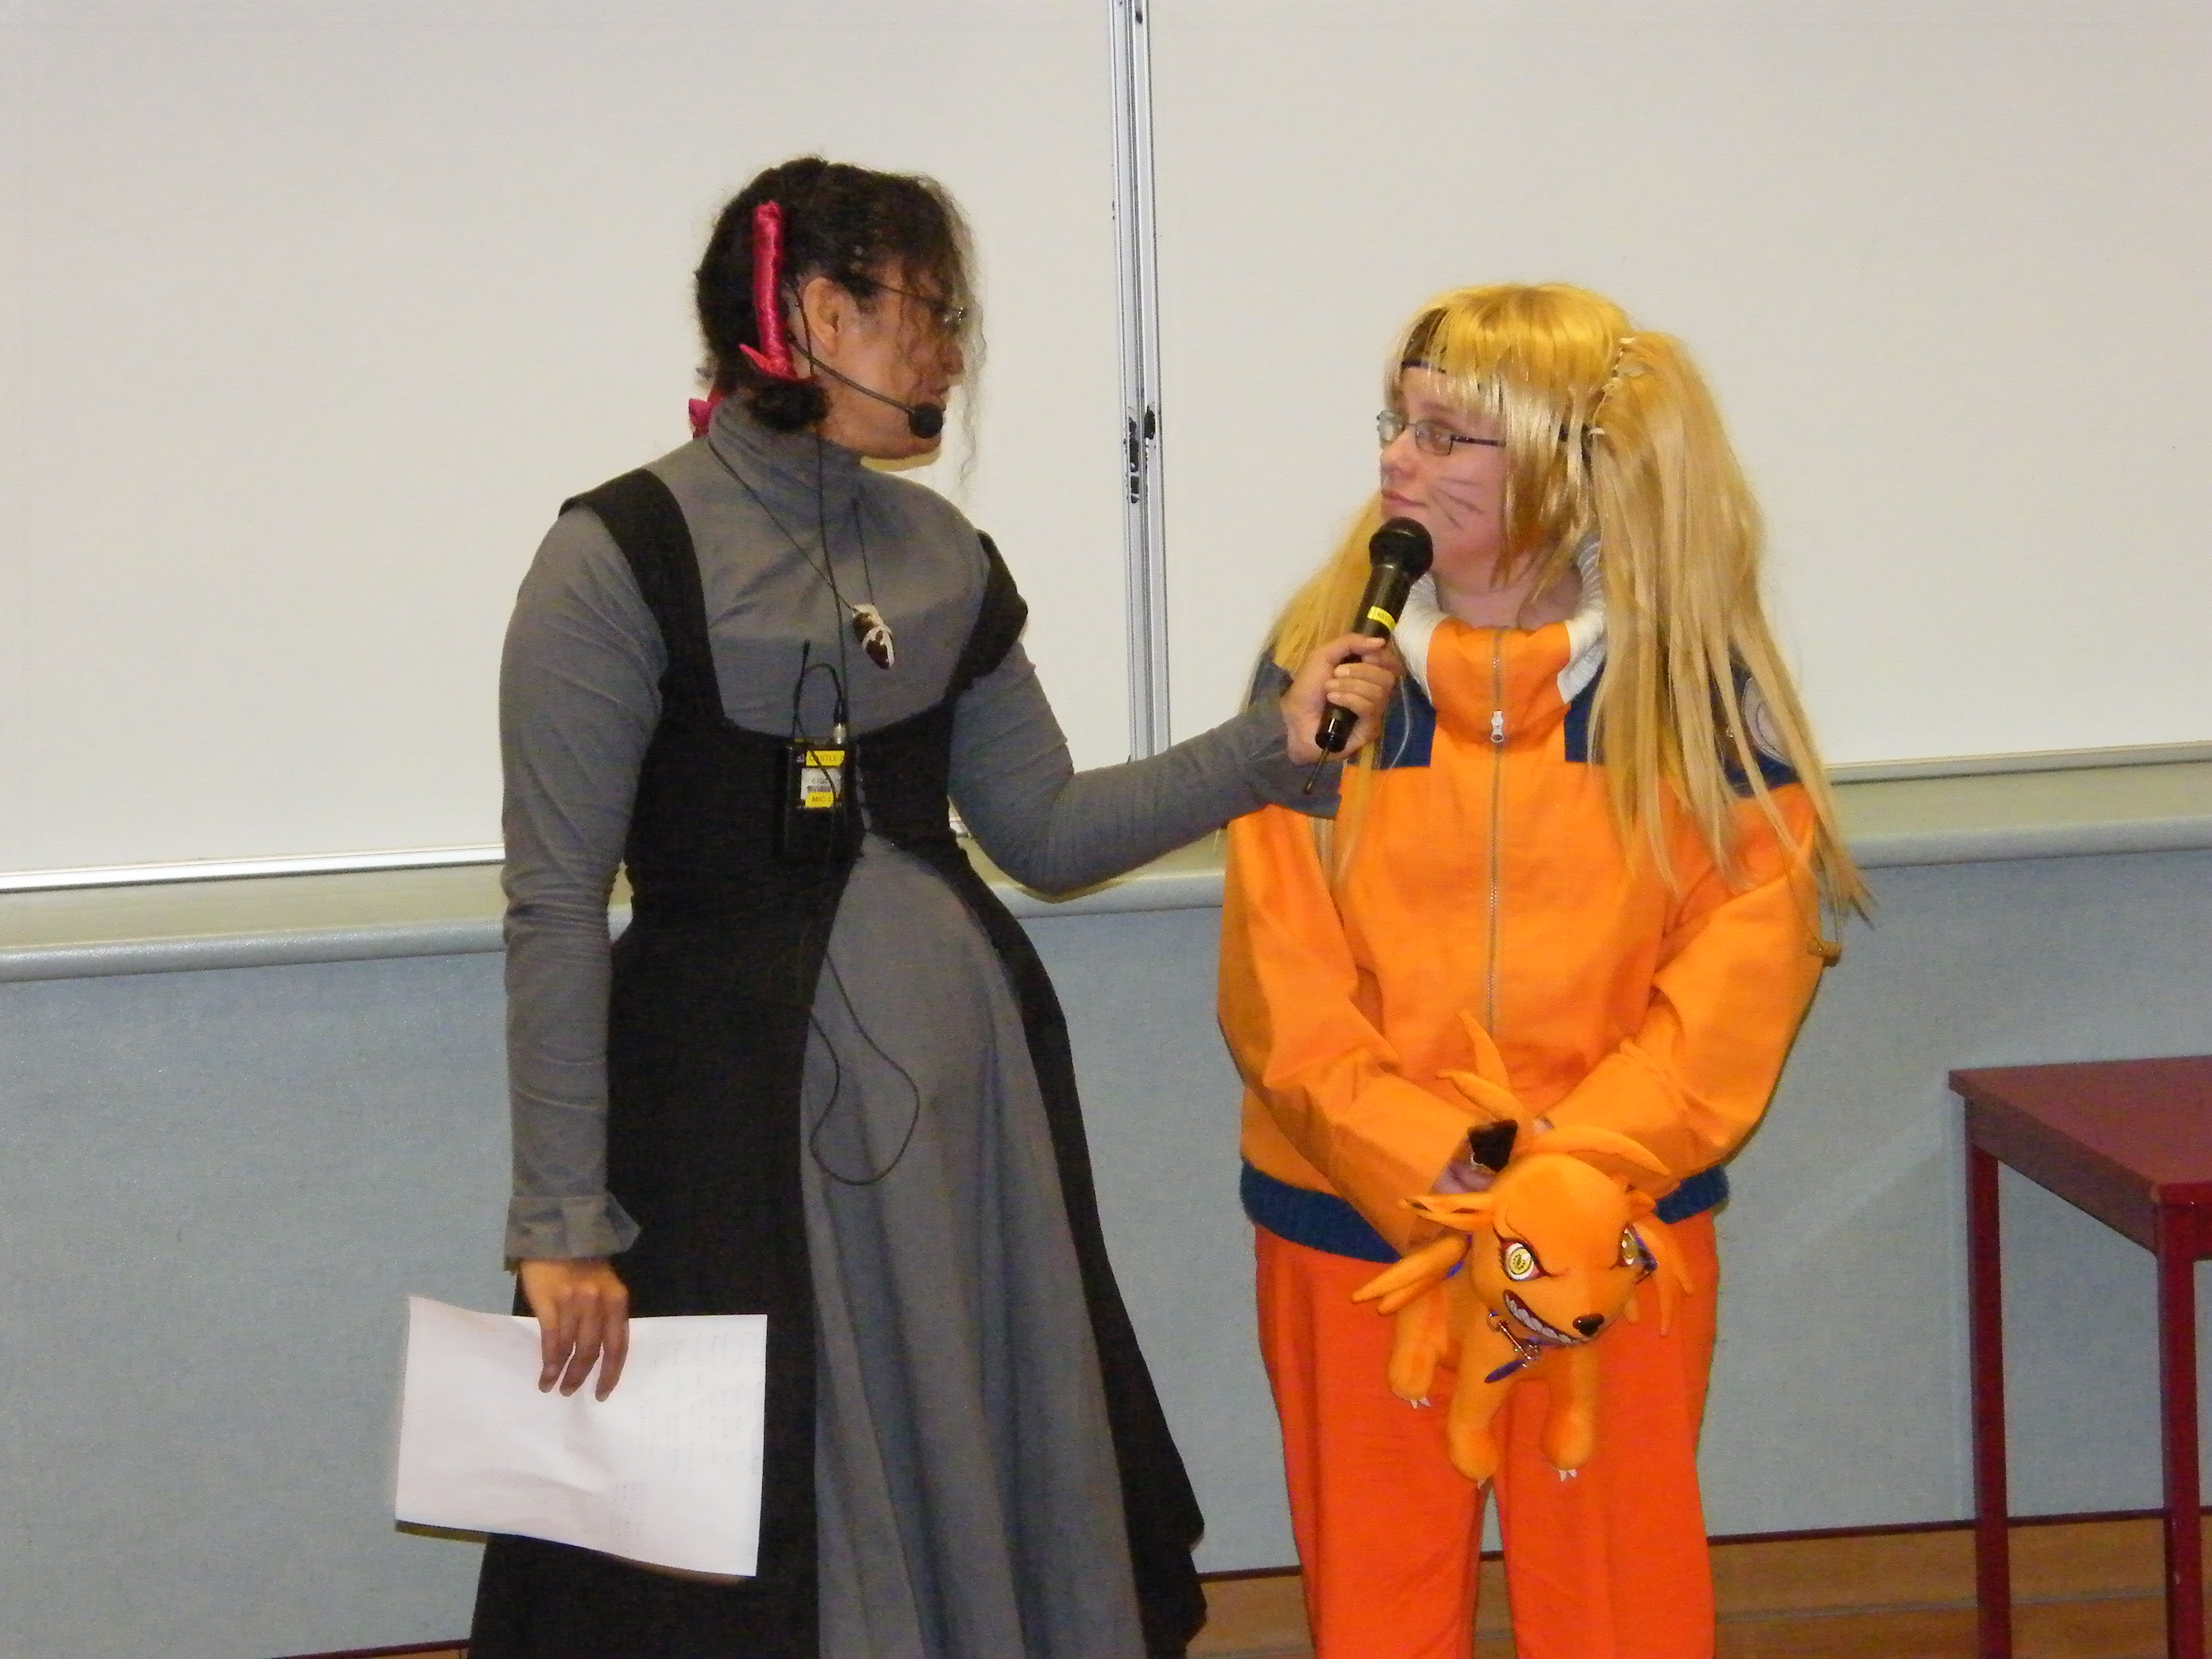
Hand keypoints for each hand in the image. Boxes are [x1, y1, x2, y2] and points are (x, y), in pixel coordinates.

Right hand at [517, 1257, 629, 1399]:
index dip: (611, 1373)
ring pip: (571, 1348)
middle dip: (582, 1376)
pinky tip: (545, 1374)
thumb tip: (598, 1354)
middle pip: (593, 1350)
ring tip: (553, 1387)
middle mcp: (599, 1303)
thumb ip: (604, 1315)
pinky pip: (551, 1338)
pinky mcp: (549, 1301)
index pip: (619, 1345)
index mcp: (617, 1300)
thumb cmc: (582, 1265)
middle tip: (571, 1392)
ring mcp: (574, 1302)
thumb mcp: (604, 1287)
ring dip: (562, 1373)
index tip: (602, 1393)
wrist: (557, 1234)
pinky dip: (549, 1361)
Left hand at [1281, 634, 1399, 766]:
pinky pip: (1370, 709)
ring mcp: (1374, 713)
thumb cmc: (1307, 687)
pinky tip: (1332, 699)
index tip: (1363, 656)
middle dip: (1361, 671)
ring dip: (1350, 686)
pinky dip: (1350, 700)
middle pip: (1387, 678)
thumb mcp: (1324, 655)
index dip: (1381, 657)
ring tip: (1329, 688)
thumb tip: (1381, 641)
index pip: (1391, 663)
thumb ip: (1351, 643)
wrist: (1292, 717)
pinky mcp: (1369, 729)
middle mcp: (1375, 692)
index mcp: (1367, 673)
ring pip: (1379, 693)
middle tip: (1337, 673)